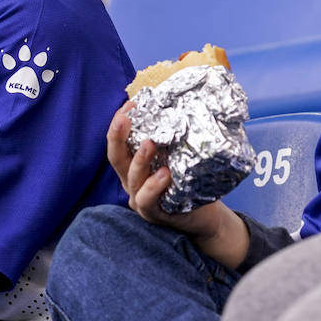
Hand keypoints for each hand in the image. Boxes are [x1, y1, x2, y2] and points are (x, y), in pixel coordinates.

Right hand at [105, 103, 233, 240]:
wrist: (205, 215)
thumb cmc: (189, 182)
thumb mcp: (178, 157)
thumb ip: (172, 139)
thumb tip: (183, 104)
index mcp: (134, 166)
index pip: (119, 142)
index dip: (120, 124)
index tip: (130, 105)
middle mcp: (132, 182)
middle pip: (116, 158)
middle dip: (117, 136)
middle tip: (124, 118)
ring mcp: (140, 199)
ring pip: (132, 178)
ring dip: (140, 160)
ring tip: (150, 144)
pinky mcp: (153, 213)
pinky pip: (147, 199)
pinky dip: (154, 186)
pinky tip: (164, 174)